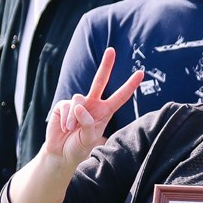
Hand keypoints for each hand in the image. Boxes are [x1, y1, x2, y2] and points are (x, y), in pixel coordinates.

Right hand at [41, 47, 145, 168]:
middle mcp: (92, 104)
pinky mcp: (64, 105)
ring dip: (75, 118)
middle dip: (105, 65)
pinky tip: (65, 128)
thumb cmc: (79, 146)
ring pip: (79, 99)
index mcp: (105, 112)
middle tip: (111, 50)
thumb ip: (88, 123)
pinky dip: (67, 119)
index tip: (141, 73)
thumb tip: (80, 106)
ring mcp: (77, 103)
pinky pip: (67, 106)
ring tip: (72, 130)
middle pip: (100, 81)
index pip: (120, 97)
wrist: (61, 153)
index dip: (130, 85)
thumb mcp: (89, 138)